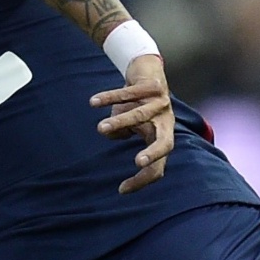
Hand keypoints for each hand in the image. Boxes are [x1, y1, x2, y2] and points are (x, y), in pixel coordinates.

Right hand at [90, 52, 174, 192]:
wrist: (147, 71)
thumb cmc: (137, 105)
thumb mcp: (132, 124)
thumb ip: (123, 133)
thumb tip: (111, 134)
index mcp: (163, 137)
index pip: (159, 165)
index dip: (143, 179)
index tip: (122, 189)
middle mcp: (166, 122)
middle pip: (165, 143)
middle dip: (153, 154)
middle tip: (138, 163)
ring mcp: (161, 103)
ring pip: (140, 115)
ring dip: (120, 122)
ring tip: (100, 128)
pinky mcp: (152, 85)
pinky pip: (129, 93)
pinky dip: (110, 98)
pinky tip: (94, 103)